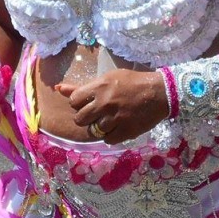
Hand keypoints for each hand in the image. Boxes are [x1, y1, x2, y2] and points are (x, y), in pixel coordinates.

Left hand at [55, 69, 169, 143]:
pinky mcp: (125, 131)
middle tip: (97, 113)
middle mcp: (104, 103)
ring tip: (111, 119)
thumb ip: (83, 87)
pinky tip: (117, 127)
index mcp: (99, 87)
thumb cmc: (133, 82)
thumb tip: (58, 89)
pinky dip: (110, 135)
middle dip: (86, 117)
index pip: (74, 101)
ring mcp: (115, 119)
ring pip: (94, 131)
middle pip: (80, 119)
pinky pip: (107, 140)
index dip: (79, 103)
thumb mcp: (108, 78)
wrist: (160, 93)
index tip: (88, 102)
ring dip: (100, 127)